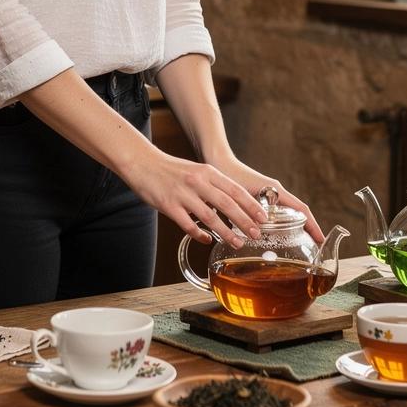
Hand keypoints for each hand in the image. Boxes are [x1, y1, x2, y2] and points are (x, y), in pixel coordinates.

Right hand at [122, 148, 273, 247]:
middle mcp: (197, 182)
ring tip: (237, 243)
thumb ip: (214, 185)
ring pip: (210, 217)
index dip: (250, 205)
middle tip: (256, 234)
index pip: (234, 189)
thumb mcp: (197, 171)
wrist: (143, 163)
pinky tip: (207, 240)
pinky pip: (188, 225)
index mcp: (207, 172)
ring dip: (226, 232)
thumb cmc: (171, 169)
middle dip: (244, 221)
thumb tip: (234, 204)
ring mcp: (182, 194)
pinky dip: (199, 234)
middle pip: (226, 204)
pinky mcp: (169, 206)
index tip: (264, 217)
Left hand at [206, 153, 324, 243]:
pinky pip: (276, 212)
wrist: (217, 161)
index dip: (312, 225)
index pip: (301, 209)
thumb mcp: (240, 194)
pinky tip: (275, 237)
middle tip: (312, 248)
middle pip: (298, 213)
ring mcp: (269, 194)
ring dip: (294, 227)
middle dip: (307, 229)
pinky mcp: (260, 197)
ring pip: (287, 213)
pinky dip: (280, 224)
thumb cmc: (227, 174)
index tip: (320, 239)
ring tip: (298, 246)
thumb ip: (248, 209)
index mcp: (275, 190)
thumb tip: (258, 228)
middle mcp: (275, 191)